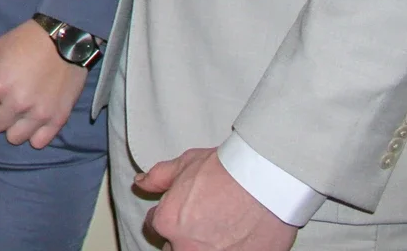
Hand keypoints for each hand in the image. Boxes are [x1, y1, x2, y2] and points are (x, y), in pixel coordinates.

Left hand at [0, 19, 87, 148]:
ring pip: (14, 138)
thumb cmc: (26, 40)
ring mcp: (39, 114)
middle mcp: (17, 103)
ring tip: (20, 111)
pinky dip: (34, 134)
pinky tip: (34, 119)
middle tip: (5, 101)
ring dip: (13, 126)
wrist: (66, 39)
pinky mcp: (58, 119)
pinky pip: (39, 142)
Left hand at [137, 147, 298, 250]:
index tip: (184, 211)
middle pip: (176, 248)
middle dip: (185, 237)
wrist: (264, 180)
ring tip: (221, 231)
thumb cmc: (226, 170)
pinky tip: (238, 238)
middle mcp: (186, 247)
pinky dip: (232, 250)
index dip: (170, 216)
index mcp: (168, 223)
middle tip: (203, 222)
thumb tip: (141, 183)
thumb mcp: (184, 164)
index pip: (156, 227)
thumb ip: (158, 177)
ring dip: (205, 246)